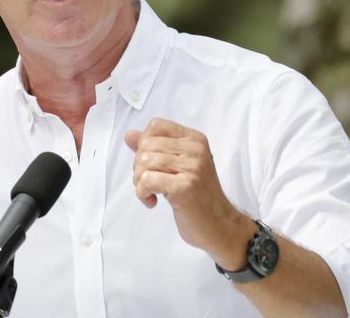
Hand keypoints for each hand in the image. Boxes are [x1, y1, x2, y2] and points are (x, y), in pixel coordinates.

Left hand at [124, 117, 253, 265]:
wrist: (220, 225)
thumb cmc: (198, 197)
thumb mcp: (178, 166)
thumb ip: (154, 148)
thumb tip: (129, 135)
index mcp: (195, 140)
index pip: (156, 125)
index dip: (144, 144)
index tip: (151, 164)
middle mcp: (195, 149)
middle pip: (146, 144)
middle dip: (138, 166)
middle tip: (149, 183)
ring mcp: (192, 168)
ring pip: (144, 162)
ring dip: (139, 182)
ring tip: (151, 193)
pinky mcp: (184, 187)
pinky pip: (146, 180)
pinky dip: (142, 193)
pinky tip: (153, 201)